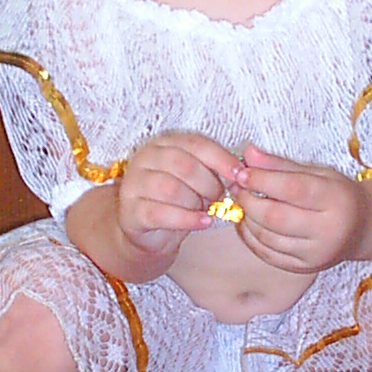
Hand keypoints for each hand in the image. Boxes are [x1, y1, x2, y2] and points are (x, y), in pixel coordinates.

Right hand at [114, 130, 246, 258]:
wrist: (147, 228)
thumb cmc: (177, 199)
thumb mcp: (196, 179)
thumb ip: (213, 170)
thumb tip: (240, 172)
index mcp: (164, 143)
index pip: (196, 144)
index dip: (221, 159)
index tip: (240, 174)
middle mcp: (146, 158)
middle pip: (184, 165)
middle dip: (209, 184)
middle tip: (219, 197)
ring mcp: (134, 184)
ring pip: (171, 189)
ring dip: (196, 202)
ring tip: (206, 210)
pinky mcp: (130, 210)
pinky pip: (161, 214)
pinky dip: (187, 219)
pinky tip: (203, 222)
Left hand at [231, 144, 370, 272]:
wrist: (362, 228)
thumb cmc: (338, 195)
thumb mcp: (317, 173)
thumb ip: (281, 165)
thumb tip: (248, 154)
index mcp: (337, 200)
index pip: (292, 189)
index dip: (262, 180)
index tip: (243, 172)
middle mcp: (329, 231)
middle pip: (275, 217)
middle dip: (249, 201)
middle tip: (237, 188)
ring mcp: (316, 254)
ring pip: (268, 238)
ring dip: (247, 218)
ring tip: (243, 202)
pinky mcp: (304, 268)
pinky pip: (268, 255)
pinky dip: (251, 238)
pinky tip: (248, 222)